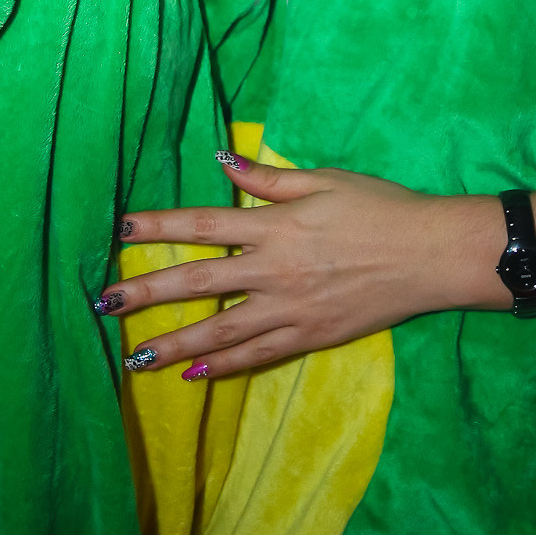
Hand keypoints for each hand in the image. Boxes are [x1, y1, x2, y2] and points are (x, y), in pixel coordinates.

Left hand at [100, 155, 499, 378]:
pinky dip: (225, 367)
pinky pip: (259, 355)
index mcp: (276, 225)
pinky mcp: (311, 335)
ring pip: (221, 331)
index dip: (159, 227)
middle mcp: (274, 269)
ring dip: (175, 343)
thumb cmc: (382, 207)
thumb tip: (222, 159)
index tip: (121, 230)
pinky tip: (194, 375)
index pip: (203, 225)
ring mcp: (291, 308)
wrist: (431, 255)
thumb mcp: (324, 180)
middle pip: (198, 283)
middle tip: (104, 305)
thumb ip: (268, 179)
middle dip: (147, 294)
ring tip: (134, 356)